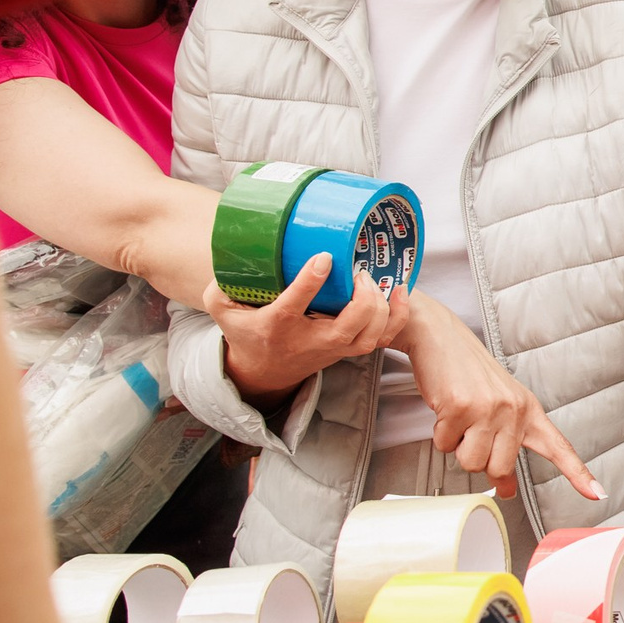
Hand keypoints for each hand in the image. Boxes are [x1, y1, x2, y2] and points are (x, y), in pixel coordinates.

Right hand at [209, 254, 411, 404]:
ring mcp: (334, 348)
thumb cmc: (247, 331)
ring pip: (369, 336)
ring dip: (381, 308)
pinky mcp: (349, 349)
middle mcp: (311, 340)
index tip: (324, 257)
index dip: (311, 280)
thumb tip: (233, 250)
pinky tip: (400, 291)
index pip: (296, 304)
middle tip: (357, 272)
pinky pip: (383, 338)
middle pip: (347, 326)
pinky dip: (398, 317)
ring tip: (375, 280)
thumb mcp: (223, 309)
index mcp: (278, 325)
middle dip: (361, 298)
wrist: (264, 371)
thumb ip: (223, 283)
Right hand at [393, 294, 600, 502]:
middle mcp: (514, 409)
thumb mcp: (501, 403)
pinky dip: (440, 433)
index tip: (596, 494)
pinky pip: (445, 445)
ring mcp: (488, 408)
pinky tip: (446, 409)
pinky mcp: (460, 407)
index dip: (578, 473)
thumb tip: (504, 487)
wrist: (441, 337)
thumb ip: (507, 442)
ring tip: (460, 419)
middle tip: (472, 437)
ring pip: (471, 463)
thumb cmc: (469, 373)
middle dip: (481, 461)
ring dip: (459, 447)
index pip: (558, 447)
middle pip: (499, 470)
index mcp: (529, 409)